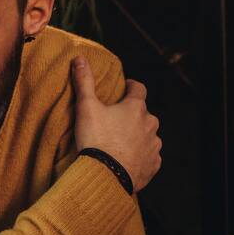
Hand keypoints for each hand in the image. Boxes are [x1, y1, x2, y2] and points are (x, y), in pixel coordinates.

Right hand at [70, 56, 161, 190]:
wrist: (105, 176)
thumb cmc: (96, 139)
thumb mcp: (86, 107)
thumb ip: (84, 82)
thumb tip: (80, 58)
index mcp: (135, 108)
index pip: (139, 88)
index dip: (131, 86)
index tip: (125, 88)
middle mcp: (150, 124)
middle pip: (144, 114)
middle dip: (132, 115)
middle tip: (115, 120)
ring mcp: (153, 146)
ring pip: (148, 135)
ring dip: (138, 136)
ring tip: (119, 143)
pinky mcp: (153, 165)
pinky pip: (149, 156)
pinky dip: (140, 156)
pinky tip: (126, 159)